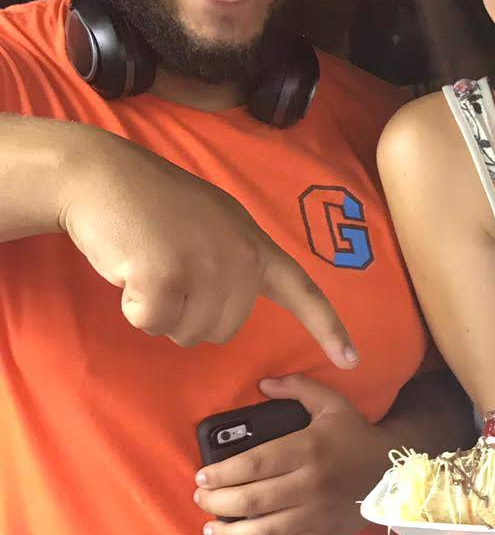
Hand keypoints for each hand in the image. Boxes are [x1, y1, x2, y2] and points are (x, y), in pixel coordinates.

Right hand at [59, 136, 355, 365]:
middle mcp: (241, 257)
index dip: (328, 329)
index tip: (352, 360)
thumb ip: (233, 261)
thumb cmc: (151, 203)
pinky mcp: (166, 277)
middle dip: (188, 311)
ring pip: (187, 332)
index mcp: (256, 245)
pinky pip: (153, 322)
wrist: (102, 173)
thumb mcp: (213, 224)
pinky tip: (130, 267)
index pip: (303, 291)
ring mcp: (206, 266)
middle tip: (166, 264)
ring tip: (148, 262)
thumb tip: (230, 306)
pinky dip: (134, 306)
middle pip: (223, 329)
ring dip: (160, 310)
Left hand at [195, 375, 392, 534]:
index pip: (255, 464)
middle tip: (201, 499)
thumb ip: (297, 389)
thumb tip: (262, 384)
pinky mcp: (323, 534)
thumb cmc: (355, 435)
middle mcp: (310, 484)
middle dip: (218, 502)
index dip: (223, 473)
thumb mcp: (331, 403)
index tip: (202, 476)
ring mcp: (316, 514)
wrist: (393, 470)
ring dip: (230, 534)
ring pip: (265, 530)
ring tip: (210, 529)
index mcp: (308, 449)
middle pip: (253, 499)